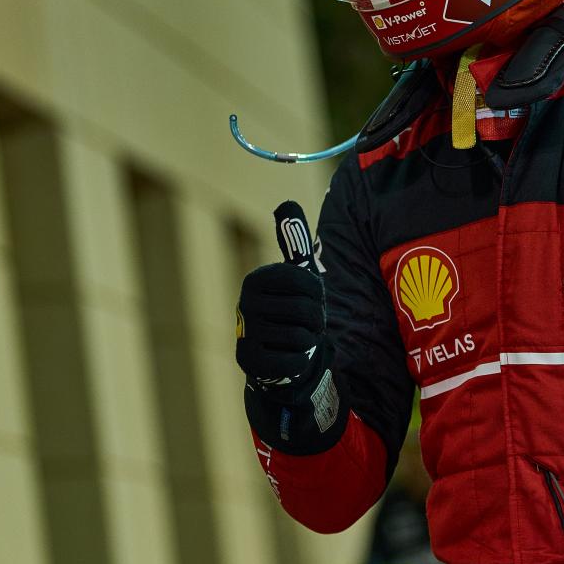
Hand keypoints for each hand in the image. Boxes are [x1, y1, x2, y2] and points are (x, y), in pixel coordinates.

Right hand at [236, 200, 326, 404]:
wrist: (271, 356)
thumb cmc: (288, 311)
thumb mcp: (293, 276)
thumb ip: (293, 243)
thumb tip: (286, 202)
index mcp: (257, 279)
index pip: (309, 283)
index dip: (318, 295)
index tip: (310, 299)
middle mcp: (245, 303)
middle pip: (306, 311)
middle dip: (315, 321)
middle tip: (306, 324)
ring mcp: (245, 333)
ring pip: (301, 337)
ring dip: (307, 341)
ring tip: (296, 339)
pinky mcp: (250, 362)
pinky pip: (294, 360)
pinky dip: (299, 361)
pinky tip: (287, 356)